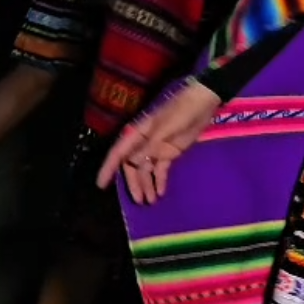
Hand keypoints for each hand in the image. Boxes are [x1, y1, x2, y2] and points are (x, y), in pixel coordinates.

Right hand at [97, 78, 220, 203]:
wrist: (203, 102)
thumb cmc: (180, 112)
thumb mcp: (163, 129)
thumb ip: (148, 146)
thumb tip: (131, 164)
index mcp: (138, 134)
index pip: (118, 153)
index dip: (108, 168)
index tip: (101, 185)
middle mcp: (143, 142)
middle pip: (133, 166)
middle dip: (134, 183)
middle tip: (138, 201)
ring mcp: (157, 148)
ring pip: (147, 170)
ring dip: (147, 185)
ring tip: (150, 201)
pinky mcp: (170, 152)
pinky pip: (161, 169)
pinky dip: (160, 180)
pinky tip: (161, 192)